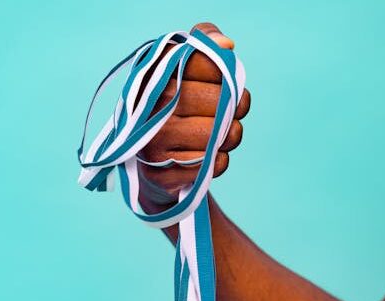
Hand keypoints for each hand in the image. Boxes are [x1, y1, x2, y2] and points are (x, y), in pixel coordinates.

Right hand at [138, 22, 250, 205]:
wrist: (150, 162)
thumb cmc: (174, 107)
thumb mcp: (182, 68)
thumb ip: (204, 41)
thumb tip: (226, 45)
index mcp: (152, 75)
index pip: (205, 62)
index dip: (227, 75)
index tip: (230, 84)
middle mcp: (149, 108)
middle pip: (218, 102)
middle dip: (235, 110)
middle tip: (232, 115)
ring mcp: (152, 143)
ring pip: (218, 135)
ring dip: (231, 137)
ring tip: (223, 137)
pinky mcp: (162, 174)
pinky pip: (213, 163)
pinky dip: (220, 160)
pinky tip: (209, 157)